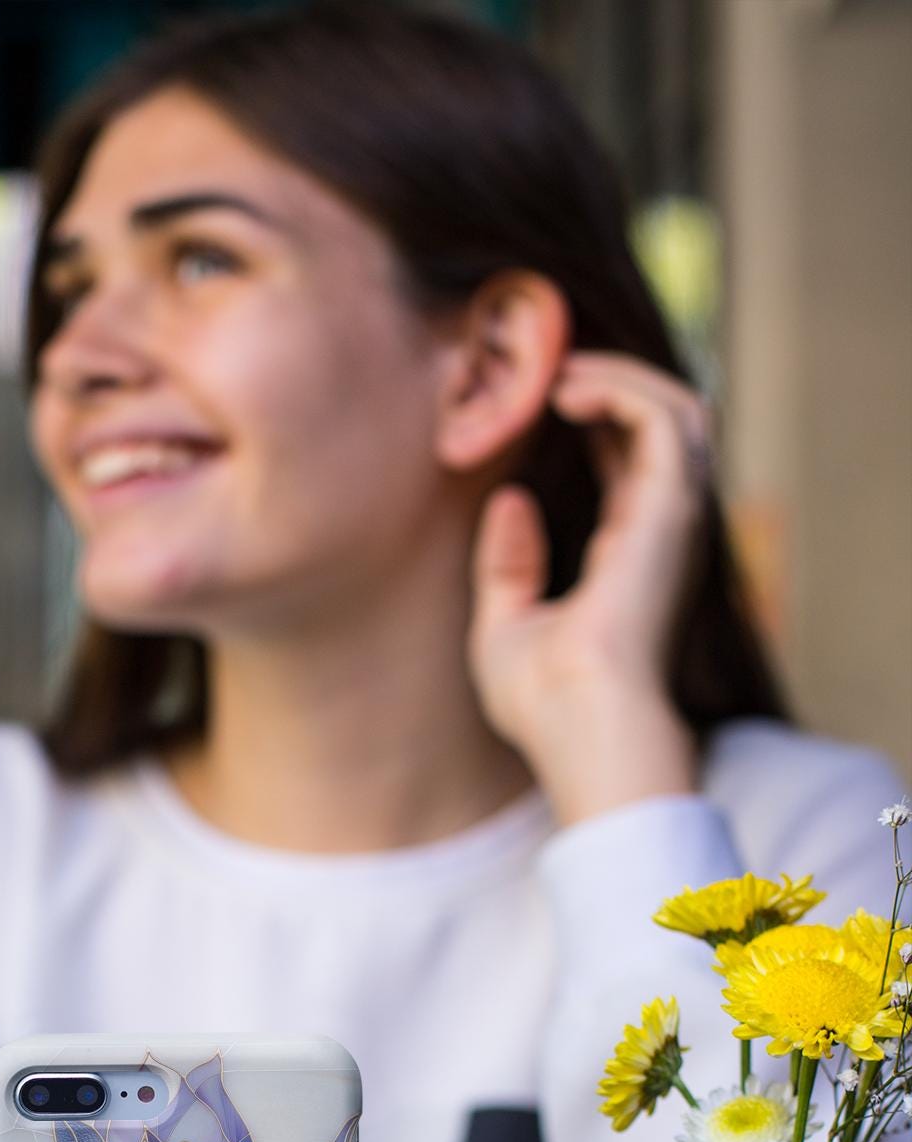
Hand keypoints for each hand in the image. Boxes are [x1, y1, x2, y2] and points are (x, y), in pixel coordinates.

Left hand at [467, 349, 706, 826]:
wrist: (579, 728)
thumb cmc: (544, 702)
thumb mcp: (505, 626)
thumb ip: (508, 564)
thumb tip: (509, 499)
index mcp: (630, 557)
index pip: (629, 461)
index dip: (593, 416)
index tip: (537, 397)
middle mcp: (661, 533)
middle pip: (663, 423)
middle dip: (612, 381)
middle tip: (548, 370)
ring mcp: (674, 519)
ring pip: (678, 408)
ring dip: (619, 374)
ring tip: (558, 373)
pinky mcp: (671, 509)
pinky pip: (663, 418)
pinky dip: (621, 389)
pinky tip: (567, 392)